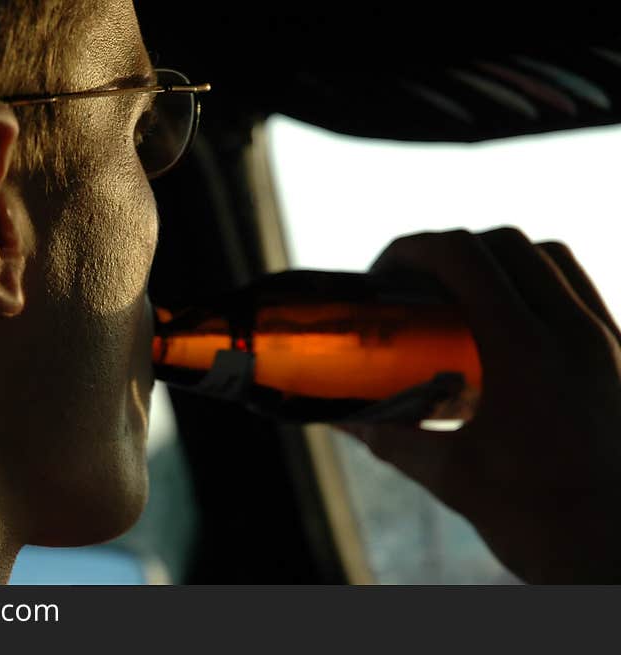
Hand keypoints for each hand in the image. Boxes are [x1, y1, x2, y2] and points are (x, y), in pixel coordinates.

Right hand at [337, 227, 620, 582]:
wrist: (620, 559)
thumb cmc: (542, 524)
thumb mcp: (453, 477)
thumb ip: (391, 438)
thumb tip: (343, 419)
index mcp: (526, 353)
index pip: (464, 257)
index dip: (413, 249)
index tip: (384, 273)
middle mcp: (574, 333)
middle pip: (506, 242)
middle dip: (449, 249)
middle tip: (416, 285)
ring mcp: (608, 341)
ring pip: (551, 257)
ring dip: (498, 259)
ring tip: (463, 296)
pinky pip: (580, 291)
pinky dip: (538, 284)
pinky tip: (510, 325)